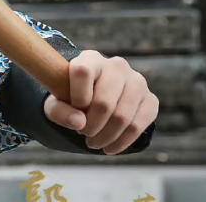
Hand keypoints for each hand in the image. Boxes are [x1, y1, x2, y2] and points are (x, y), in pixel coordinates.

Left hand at [44, 50, 158, 153]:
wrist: (94, 97)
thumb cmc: (70, 98)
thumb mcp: (55, 103)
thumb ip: (59, 111)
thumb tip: (79, 123)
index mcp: (90, 59)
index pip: (82, 72)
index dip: (77, 98)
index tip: (74, 111)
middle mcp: (116, 66)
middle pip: (104, 102)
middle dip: (91, 126)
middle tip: (82, 134)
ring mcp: (137, 82)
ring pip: (122, 117)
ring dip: (105, 137)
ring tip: (93, 142)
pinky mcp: (150, 99)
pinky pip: (138, 126)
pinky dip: (122, 141)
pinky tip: (110, 147)